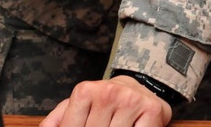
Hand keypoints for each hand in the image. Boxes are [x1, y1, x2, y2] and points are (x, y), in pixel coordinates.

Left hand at [39, 74, 171, 126]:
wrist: (140, 88)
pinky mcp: (151, 109)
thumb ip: (59, 118)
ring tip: (112, 126)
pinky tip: (129, 126)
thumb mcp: (80, 105)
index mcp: (85, 91)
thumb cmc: (106, 102)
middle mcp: (107, 92)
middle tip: (101, 125)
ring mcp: (130, 100)